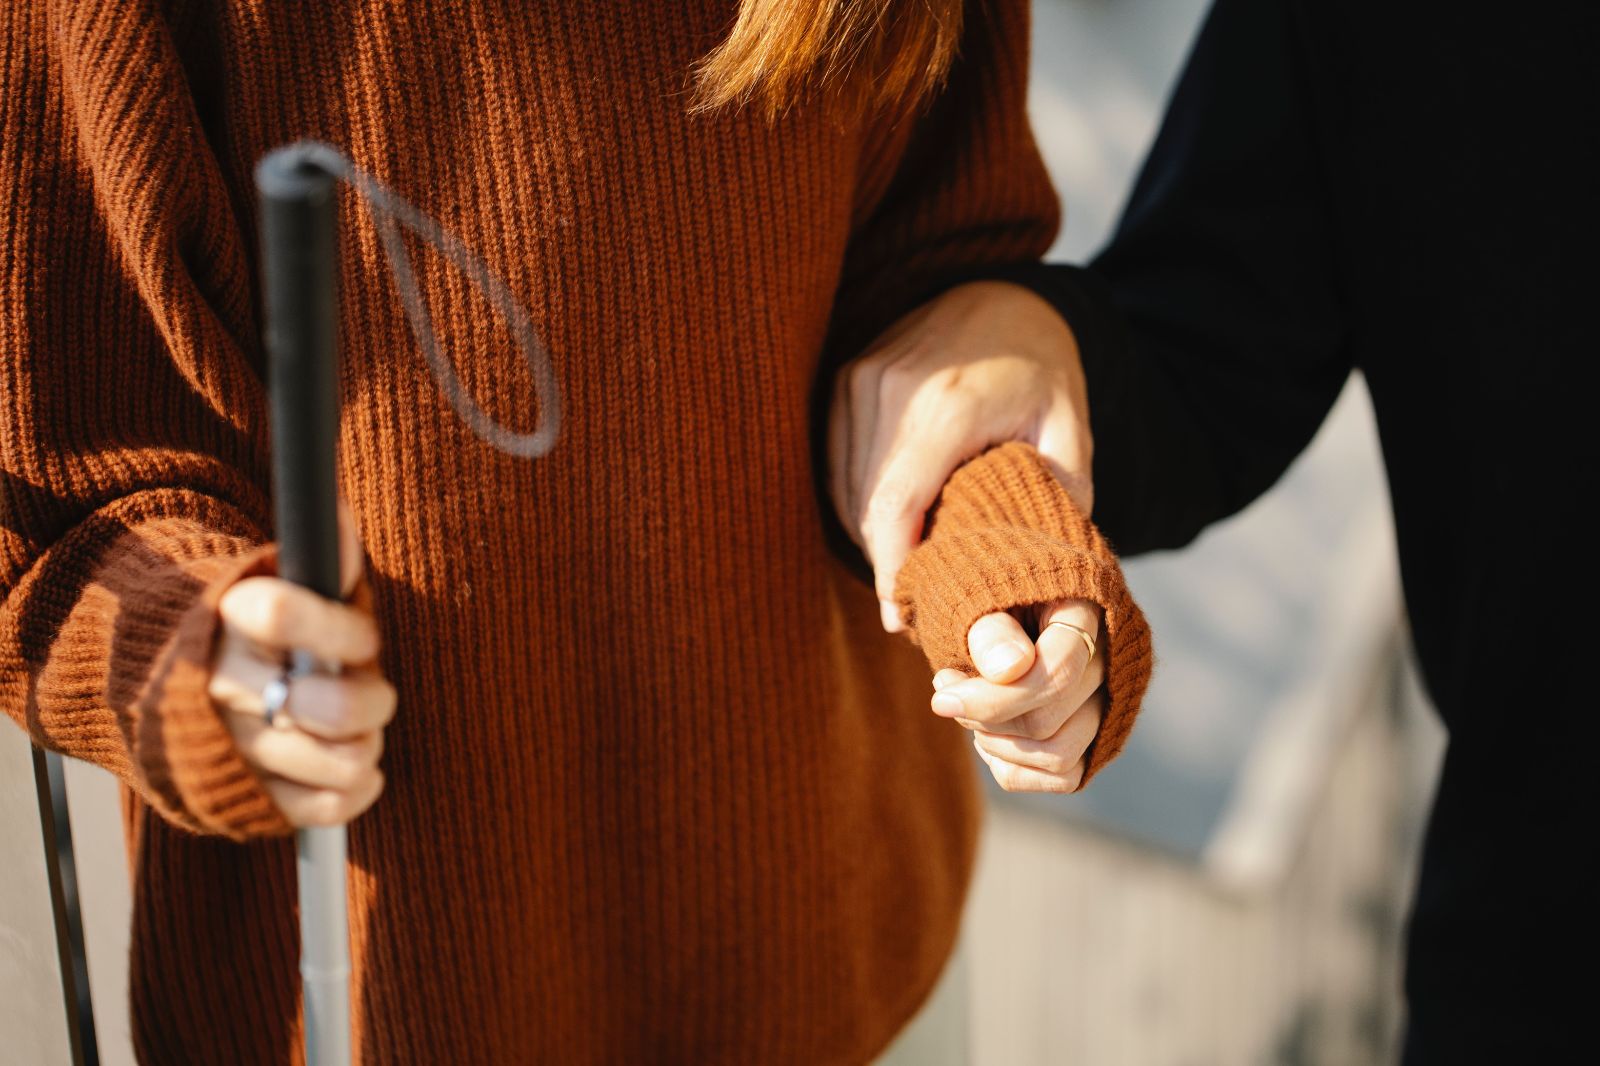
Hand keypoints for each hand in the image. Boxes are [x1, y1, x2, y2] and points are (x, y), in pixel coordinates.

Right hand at [207, 494, 395, 825]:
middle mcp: (225, 685)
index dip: (342, 630)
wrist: (185, 686)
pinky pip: (324, 807)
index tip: (360, 638)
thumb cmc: (267, 631)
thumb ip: (324, 557)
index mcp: (233, 618)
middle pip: (331, 707)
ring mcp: (234, 746)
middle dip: (372, 701)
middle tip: (373, 694)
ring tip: (358, 731)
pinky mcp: (247, 798)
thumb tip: (340, 517)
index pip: (282, 613)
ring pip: (338, 760)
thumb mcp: (288, 581)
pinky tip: (356, 769)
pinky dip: (357, 789)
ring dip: (367, 746)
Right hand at [827, 279, 1090, 631]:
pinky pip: (838, 462)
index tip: (899, 618)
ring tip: (906, 570)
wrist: (1003, 295)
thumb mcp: (1069, 426)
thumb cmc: (1041, 366)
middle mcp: (889, 389)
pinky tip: (892, 525)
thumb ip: (1060, 490)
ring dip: (870, 535)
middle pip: (865, 506)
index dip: (891, 571)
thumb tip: (1037, 556)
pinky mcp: (845, 380)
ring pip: (845, 488)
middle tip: (913, 605)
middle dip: (885, 563)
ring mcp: (859, 380)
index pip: (893, 507)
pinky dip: (859, 501)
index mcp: (946, 405)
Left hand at [931, 597, 1103, 792]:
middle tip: (946, 691)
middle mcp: (1109, 660)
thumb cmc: (984, 590)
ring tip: (967, 712)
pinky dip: (1014, 769)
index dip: (993, 698)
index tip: (941, 696)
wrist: (993, 600)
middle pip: (1048, 721)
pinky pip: (1064, 778)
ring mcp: (1106, 701)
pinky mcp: (1092, 736)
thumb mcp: (977, 592)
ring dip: (997, 745)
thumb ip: (991, 627)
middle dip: (983, 716)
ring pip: (1060, 757)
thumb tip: (1011, 669)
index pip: (1058, 673)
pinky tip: (987, 736)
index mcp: (1087, 610)